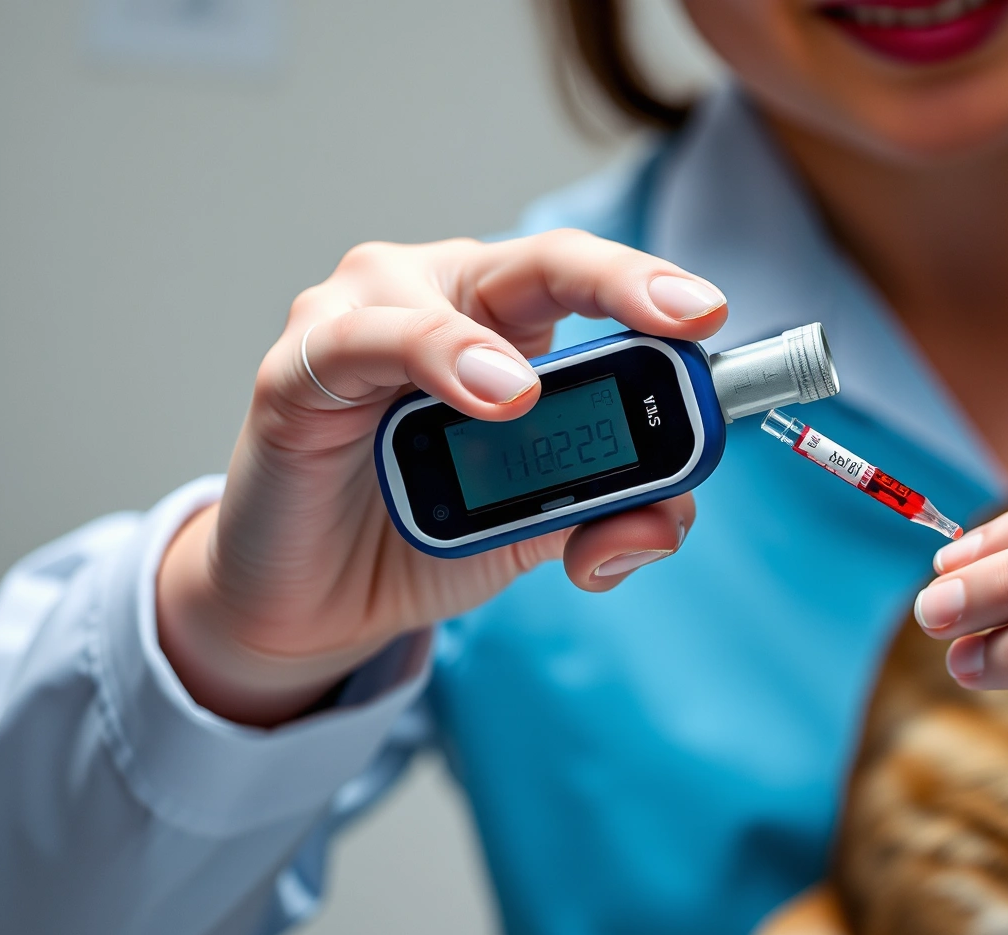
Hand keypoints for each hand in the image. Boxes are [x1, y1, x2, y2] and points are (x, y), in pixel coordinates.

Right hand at [157, 230, 728, 726]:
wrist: (317, 598)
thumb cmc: (425, 528)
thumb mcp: (542, 528)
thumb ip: (611, 515)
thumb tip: (665, 521)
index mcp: (508, 319)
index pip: (589, 280)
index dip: (655, 288)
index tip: (714, 317)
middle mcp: (438, 295)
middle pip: (536, 262)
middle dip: (620, 283)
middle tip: (684, 318)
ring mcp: (358, 320)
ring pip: (433, 300)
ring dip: (487, 350)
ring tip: (525, 398)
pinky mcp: (293, 372)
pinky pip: (354, 348)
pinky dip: (421, 363)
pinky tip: (471, 395)